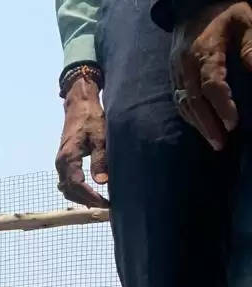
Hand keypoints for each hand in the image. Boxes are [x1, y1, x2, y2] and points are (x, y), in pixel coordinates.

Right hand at [55, 76, 108, 207]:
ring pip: (66, 188)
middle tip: (106, 205)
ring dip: (80, 197)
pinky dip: (77, 190)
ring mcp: (60, 163)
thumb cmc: (91, 119)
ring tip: (99, 201)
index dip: (90, 197)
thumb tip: (102, 182)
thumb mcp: (101, 137)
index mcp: (68, 158)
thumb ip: (101, 160)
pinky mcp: (64, 161)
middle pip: (69, 191)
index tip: (105, 203)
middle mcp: (60, 163)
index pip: (76, 185)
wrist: (79, 106)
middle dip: (86, 200)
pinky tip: (90, 192)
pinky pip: (67, 182)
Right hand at [170, 2, 251, 149]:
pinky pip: (179, 101)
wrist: (193, 6)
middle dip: (207, 124)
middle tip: (221, 143)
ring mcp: (176, 72)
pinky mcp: (173, 76)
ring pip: (184, 104)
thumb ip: (251, 44)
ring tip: (214, 141)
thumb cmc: (225, 12)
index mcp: (203, 51)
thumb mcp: (246, 19)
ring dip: (198, 125)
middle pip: (193, 101)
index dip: (222, 105)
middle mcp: (185, 66)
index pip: (210, 84)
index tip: (234, 123)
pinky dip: (190, 117)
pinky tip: (201, 126)